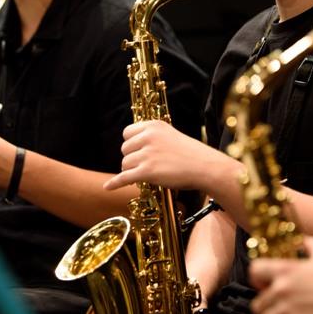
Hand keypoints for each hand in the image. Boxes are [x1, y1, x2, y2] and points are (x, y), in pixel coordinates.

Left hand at [103, 120, 222, 191]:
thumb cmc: (191, 154)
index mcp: (153, 126)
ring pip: (125, 164)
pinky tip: (107, 187)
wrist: (205, 167)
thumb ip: (152, 137)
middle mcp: (148, 137)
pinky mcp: (147, 171)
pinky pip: (124, 177)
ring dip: (133, 171)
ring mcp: (147, 154)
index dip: (131, 144)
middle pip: (124, 149)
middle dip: (132, 159)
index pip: (127, 132)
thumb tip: (133, 145)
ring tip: (148, 174)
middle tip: (146, 166)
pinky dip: (115, 183)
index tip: (139, 152)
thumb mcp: (171, 135)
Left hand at [244, 236, 312, 313]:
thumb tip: (300, 240)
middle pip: (257, 302)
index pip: (254, 271)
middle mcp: (280, 289)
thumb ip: (309, 243)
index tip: (265, 285)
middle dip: (267, 307)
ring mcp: (284, 310)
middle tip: (280, 308)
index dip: (257, 279)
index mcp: (285, 269)